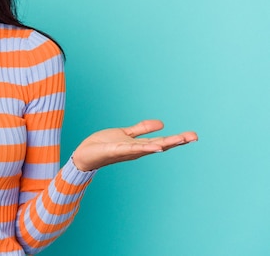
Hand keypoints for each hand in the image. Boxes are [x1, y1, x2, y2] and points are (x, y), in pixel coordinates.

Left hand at [72, 120, 197, 171]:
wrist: (85, 154)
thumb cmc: (103, 145)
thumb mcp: (125, 133)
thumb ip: (142, 129)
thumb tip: (162, 123)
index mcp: (140, 146)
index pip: (162, 141)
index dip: (178, 139)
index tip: (193, 135)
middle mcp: (137, 150)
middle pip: (161, 145)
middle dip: (178, 141)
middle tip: (195, 136)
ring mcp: (128, 151)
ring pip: (150, 146)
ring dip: (166, 143)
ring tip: (181, 139)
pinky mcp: (117, 150)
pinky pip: (133, 148)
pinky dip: (145, 147)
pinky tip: (157, 146)